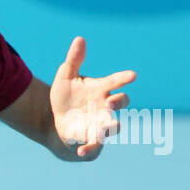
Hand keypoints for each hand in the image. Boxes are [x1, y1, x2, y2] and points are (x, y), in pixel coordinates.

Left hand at [50, 36, 136, 159]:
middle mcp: (105, 106)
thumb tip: (79, 39)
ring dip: (112, 126)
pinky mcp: (92, 139)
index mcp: (101, 88)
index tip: (132, 75)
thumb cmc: (66, 96)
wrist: (57, 120)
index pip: (116, 81)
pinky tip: (80, 151)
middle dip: (119, 102)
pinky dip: (89, 149)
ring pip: (113, 125)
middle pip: (121, 103)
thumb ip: (74, 60)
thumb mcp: (65, 76)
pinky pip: (94, 146)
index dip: (124, 78)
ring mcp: (100, 123)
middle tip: (111, 101)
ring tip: (111, 126)